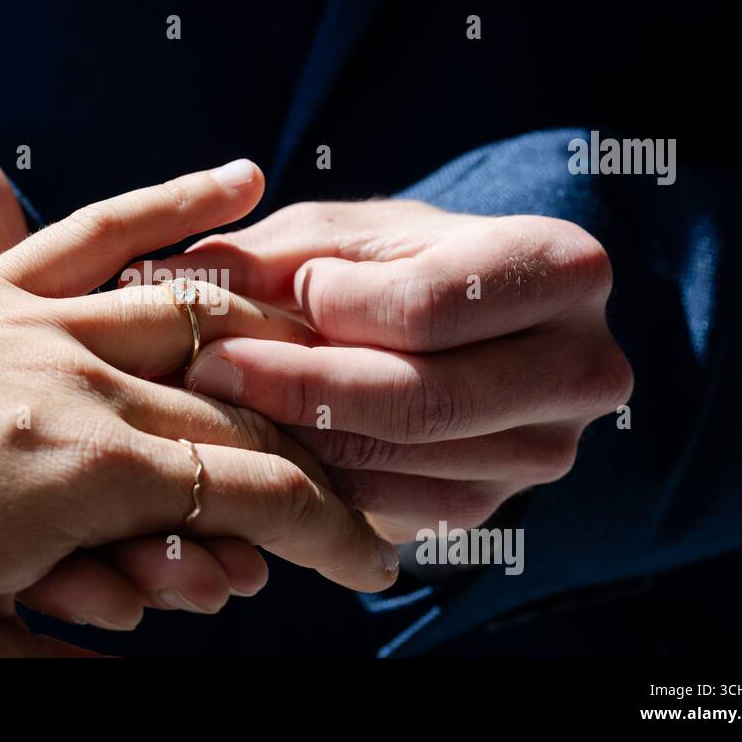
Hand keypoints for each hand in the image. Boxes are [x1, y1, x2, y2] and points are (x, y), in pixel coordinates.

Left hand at [0, 164, 396, 655]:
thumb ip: (58, 674)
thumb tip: (144, 677)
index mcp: (91, 479)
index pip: (258, 500)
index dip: (335, 536)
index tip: (378, 566)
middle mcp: (91, 385)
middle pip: (247, 415)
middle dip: (319, 461)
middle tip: (363, 493)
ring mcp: (49, 323)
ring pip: (206, 323)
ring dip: (285, 347)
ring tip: (338, 369)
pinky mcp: (5, 287)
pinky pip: (107, 232)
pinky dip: (182, 204)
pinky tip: (248, 181)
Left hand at [146, 199, 633, 541]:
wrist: (457, 327)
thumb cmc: (390, 260)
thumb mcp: (342, 235)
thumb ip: (270, 255)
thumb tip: (162, 279)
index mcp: (562, 268)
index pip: (434, 305)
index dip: (334, 306)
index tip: (258, 299)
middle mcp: (580, 369)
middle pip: (424, 400)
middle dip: (300, 388)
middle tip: (206, 370)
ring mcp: (543, 450)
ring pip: (402, 463)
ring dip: (296, 440)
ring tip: (214, 404)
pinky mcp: (492, 506)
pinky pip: (392, 505)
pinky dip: (317, 480)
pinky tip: (259, 448)